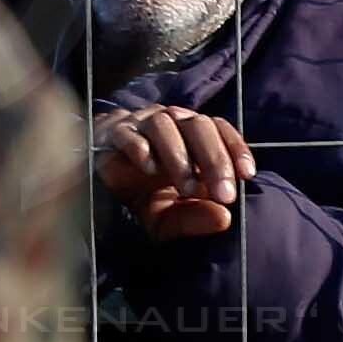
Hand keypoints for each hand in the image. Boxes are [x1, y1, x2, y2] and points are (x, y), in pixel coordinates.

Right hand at [96, 102, 254, 238]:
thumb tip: (225, 219)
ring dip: (180, 158)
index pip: (219, 128)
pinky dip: (139, 147)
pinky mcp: (111, 132)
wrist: (95, 191)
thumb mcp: (171, 217)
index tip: (247, 175)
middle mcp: (169, 122)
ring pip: (164, 125)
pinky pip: (127, 132)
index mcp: (190, 136)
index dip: (235, 147)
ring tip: (188, 190)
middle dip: (214, 159)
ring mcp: (139, 124)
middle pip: (197, 125)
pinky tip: (148, 169)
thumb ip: (195, 218)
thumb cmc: (142, 199)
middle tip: (223, 194)